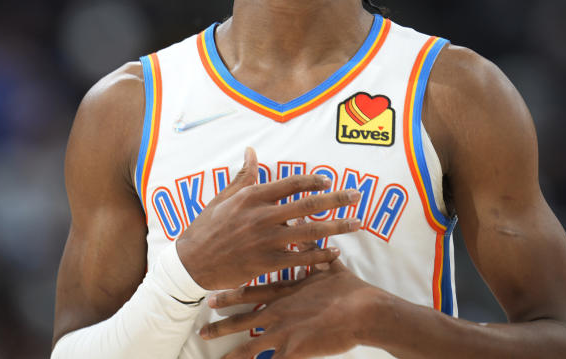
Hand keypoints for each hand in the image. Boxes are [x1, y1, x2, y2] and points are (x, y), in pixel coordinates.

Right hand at [176, 147, 362, 289]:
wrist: (192, 263)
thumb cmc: (207, 228)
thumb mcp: (223, 198)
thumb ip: (243, 176)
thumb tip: (252, 151)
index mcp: (253, 196)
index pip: (292, 183)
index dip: (314, 181)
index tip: (329, 181)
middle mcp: (263, 215)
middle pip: (309, 204)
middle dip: (337, 199)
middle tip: (358, 196)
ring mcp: (267, 240)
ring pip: (311, 231)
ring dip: (337, 227)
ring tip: (356, 223)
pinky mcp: (268, 263)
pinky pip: (301, 258)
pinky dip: (320, 256)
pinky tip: (335, 254)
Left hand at [199, 257, 379, 358]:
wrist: (362, 310)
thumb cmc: (348, 288)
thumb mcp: (327, 263)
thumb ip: (311, 246)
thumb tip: (302, 221)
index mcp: (285, 292)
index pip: (251, 294)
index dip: (231, 297)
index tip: (213, 298)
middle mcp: (279, 311)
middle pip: (244, 320)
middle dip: (223, 326)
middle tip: (203, 330)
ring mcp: (284, 332)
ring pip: (251, 345)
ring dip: (233, 353)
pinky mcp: (294, 350)